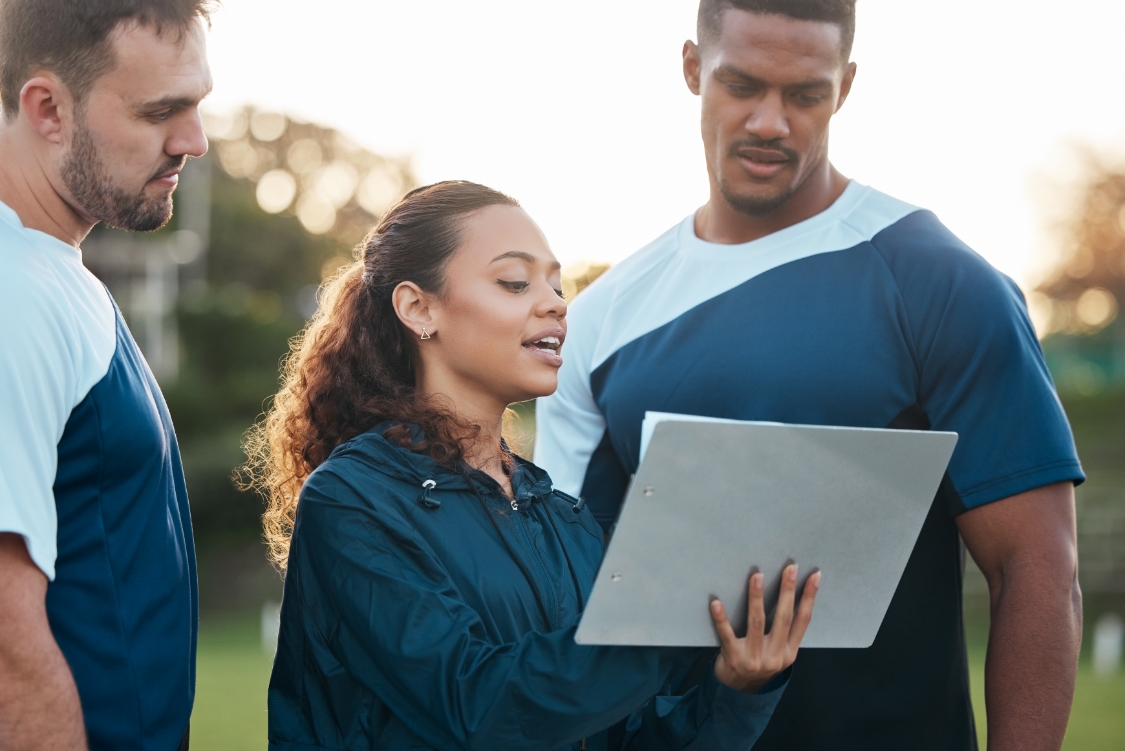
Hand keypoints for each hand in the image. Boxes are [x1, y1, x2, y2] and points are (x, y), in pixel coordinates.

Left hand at [710, 564, 819, 692]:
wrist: (737, 692)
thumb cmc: (758, 664)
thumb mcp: (778, 653)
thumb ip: (783, 633)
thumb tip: (788, 594)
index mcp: (789, 652)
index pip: (803, 620)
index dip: (809, 598)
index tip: (814, 576)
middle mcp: (775, 656)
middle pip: (783, 618)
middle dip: (788, 591)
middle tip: (789, 568)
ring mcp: (754, 658)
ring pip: (757, 623)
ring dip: (757, 598)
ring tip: (757, 576)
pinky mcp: (733, 658)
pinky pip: (726, 635)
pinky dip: (721, 618)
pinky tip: (716, 603)